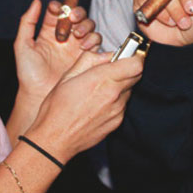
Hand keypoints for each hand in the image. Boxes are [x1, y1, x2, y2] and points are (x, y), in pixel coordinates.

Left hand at [13, 0, 101, 102]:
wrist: (40, 96)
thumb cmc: (28, 74)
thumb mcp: (22, 45)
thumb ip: (27, 22)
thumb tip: (37, 1)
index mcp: (48, 31)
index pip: (58, 11)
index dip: (59, 7)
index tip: (56, 9)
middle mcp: (64, 36)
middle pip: (77, 16)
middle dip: (77, 14)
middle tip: (72, 19)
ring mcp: (76, 46)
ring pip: (88, 27)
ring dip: (86, 26)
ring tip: (78, 36)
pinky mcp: (87, 57)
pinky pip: (96, 43)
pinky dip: (93, 40)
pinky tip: (84, 46)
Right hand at [23, 50, 143, 162]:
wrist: (55, 139)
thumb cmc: (57, 107)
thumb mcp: (68, 76)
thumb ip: (90, 60)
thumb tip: (106, 54)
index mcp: (101, 79)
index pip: (135, 63)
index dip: (133, 56)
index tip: (126, 54)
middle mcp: (113, 95)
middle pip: (136, 75)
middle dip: (128, 68)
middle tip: (111, 69)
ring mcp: (117, 110)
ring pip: (129, 90)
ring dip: (120, 85)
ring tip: (99, 89)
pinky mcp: (116, 122)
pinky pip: (122, 105)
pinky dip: (115, 101)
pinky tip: (97, 104)